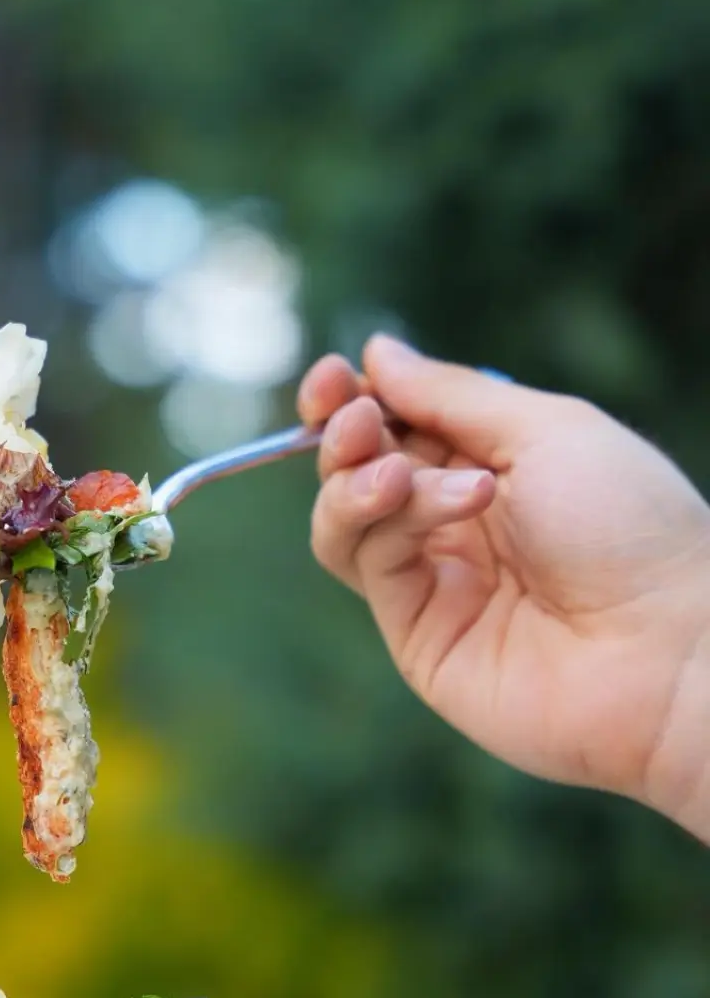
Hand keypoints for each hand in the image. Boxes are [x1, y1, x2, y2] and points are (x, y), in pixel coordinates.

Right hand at [301, 336, 709, 838]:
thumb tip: (376, 353)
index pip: (396, 428)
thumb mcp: (545, 429)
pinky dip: (389, 520)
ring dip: (353, 481)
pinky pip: (368, 562)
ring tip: (393, 472)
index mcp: (492, 467)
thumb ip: (451, 395)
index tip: (334, 376)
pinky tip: (449, 500)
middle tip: (355, 417)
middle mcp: (455, 525)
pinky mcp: (416, 634)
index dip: (354, 400)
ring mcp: (433, 582)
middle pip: (357, 471)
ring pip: (345, 521)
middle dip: (342, 434)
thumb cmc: (630, 526)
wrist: (664, 644)